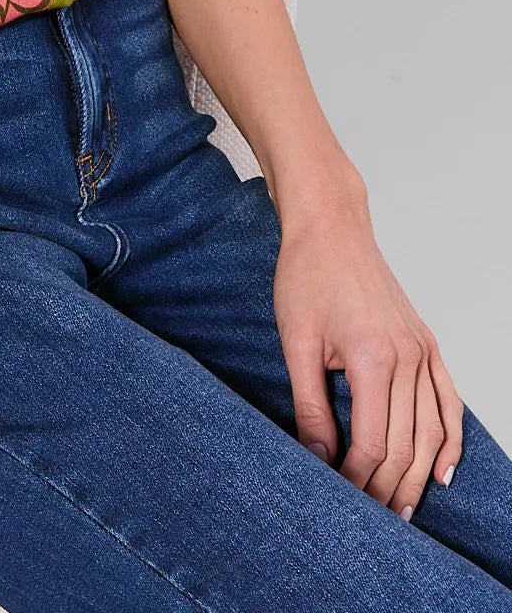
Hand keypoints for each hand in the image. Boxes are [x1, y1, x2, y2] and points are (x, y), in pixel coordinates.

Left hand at [273, 187, 463, 518]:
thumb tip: (316, 458)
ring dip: (419, 476)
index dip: (356, 479)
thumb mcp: (296, 341)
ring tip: (402, 510)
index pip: (371, 442)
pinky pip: (449, 401)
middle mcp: (408, 357)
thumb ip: (309, 404)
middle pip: (404, 445)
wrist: (331, 227)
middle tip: (369, 519)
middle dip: (386, 487)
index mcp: (373, 357)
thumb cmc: (307, 275)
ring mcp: (422, 350)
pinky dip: (450, 440)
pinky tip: (444, 471)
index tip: (339, 499)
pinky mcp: (426, 343)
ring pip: (430, 431)